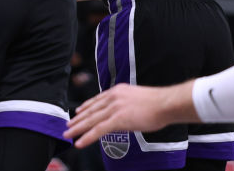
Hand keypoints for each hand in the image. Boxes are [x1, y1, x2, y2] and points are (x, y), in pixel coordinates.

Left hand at [64, 83, 182, 147]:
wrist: (165, 103)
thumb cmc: (156, 103)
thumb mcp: (136, 98)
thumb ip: (124, 105)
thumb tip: (120, 116)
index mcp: (117, 91)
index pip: (97, 99)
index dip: (86, 106)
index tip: (78, 111)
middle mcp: (113, 97)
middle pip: (91, 110)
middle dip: (78, 119)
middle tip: (68, 125)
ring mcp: (114, 108)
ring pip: (91, 120)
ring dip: (78, 128)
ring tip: (68, 134)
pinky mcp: (118, 119)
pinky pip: (98, 130)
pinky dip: (87, 137)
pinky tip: (79, 142)